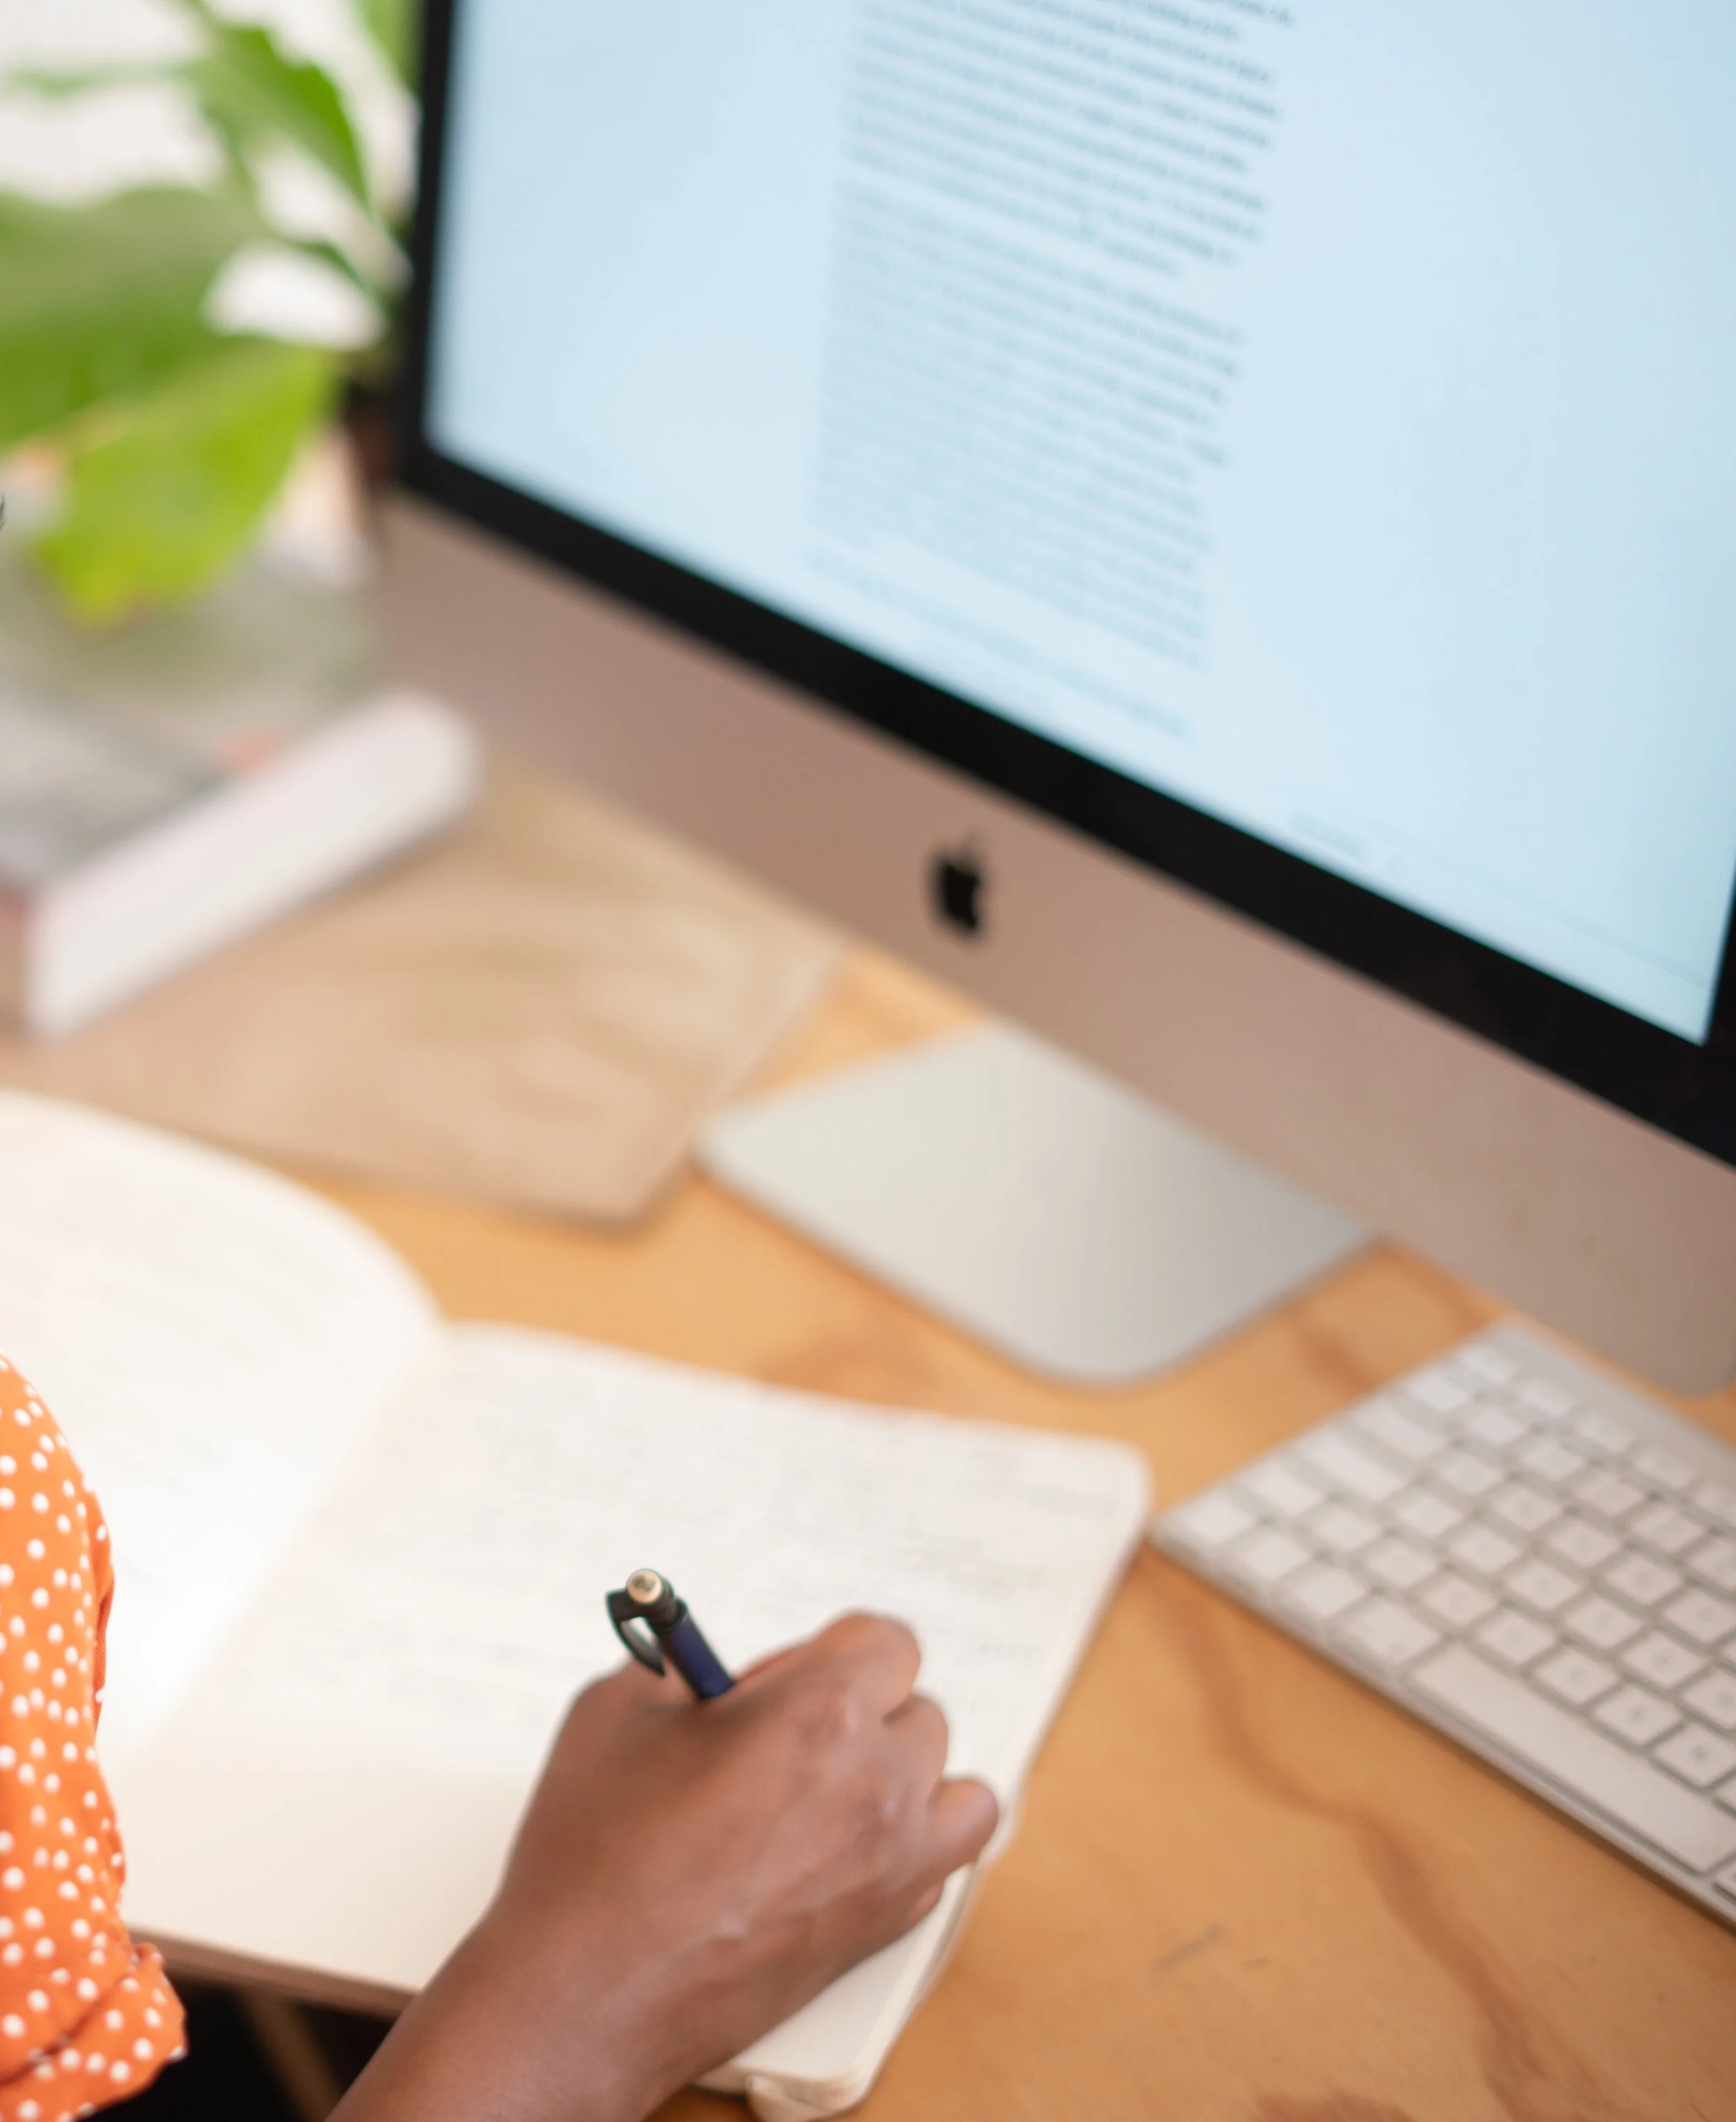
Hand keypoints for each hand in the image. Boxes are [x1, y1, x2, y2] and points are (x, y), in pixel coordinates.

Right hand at [335, 1613, 997, 2121]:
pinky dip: (914, 1847)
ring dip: (910, 1778)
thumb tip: (708, 1667)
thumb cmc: (595, 1859)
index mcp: (820, 1711)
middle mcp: (876, 1783)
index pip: (889, 1641)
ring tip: (838, 1791)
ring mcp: (891, 1862)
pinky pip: (943, 1863)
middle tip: (785, 1739)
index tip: (789, 1677)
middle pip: (920, 1711)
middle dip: (861, 1712)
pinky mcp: (884, 1928)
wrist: (585, 1995)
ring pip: (956, 1789)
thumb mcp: (618, 1710)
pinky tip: (846, 1850)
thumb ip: (680, 1666)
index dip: (835, 1651)